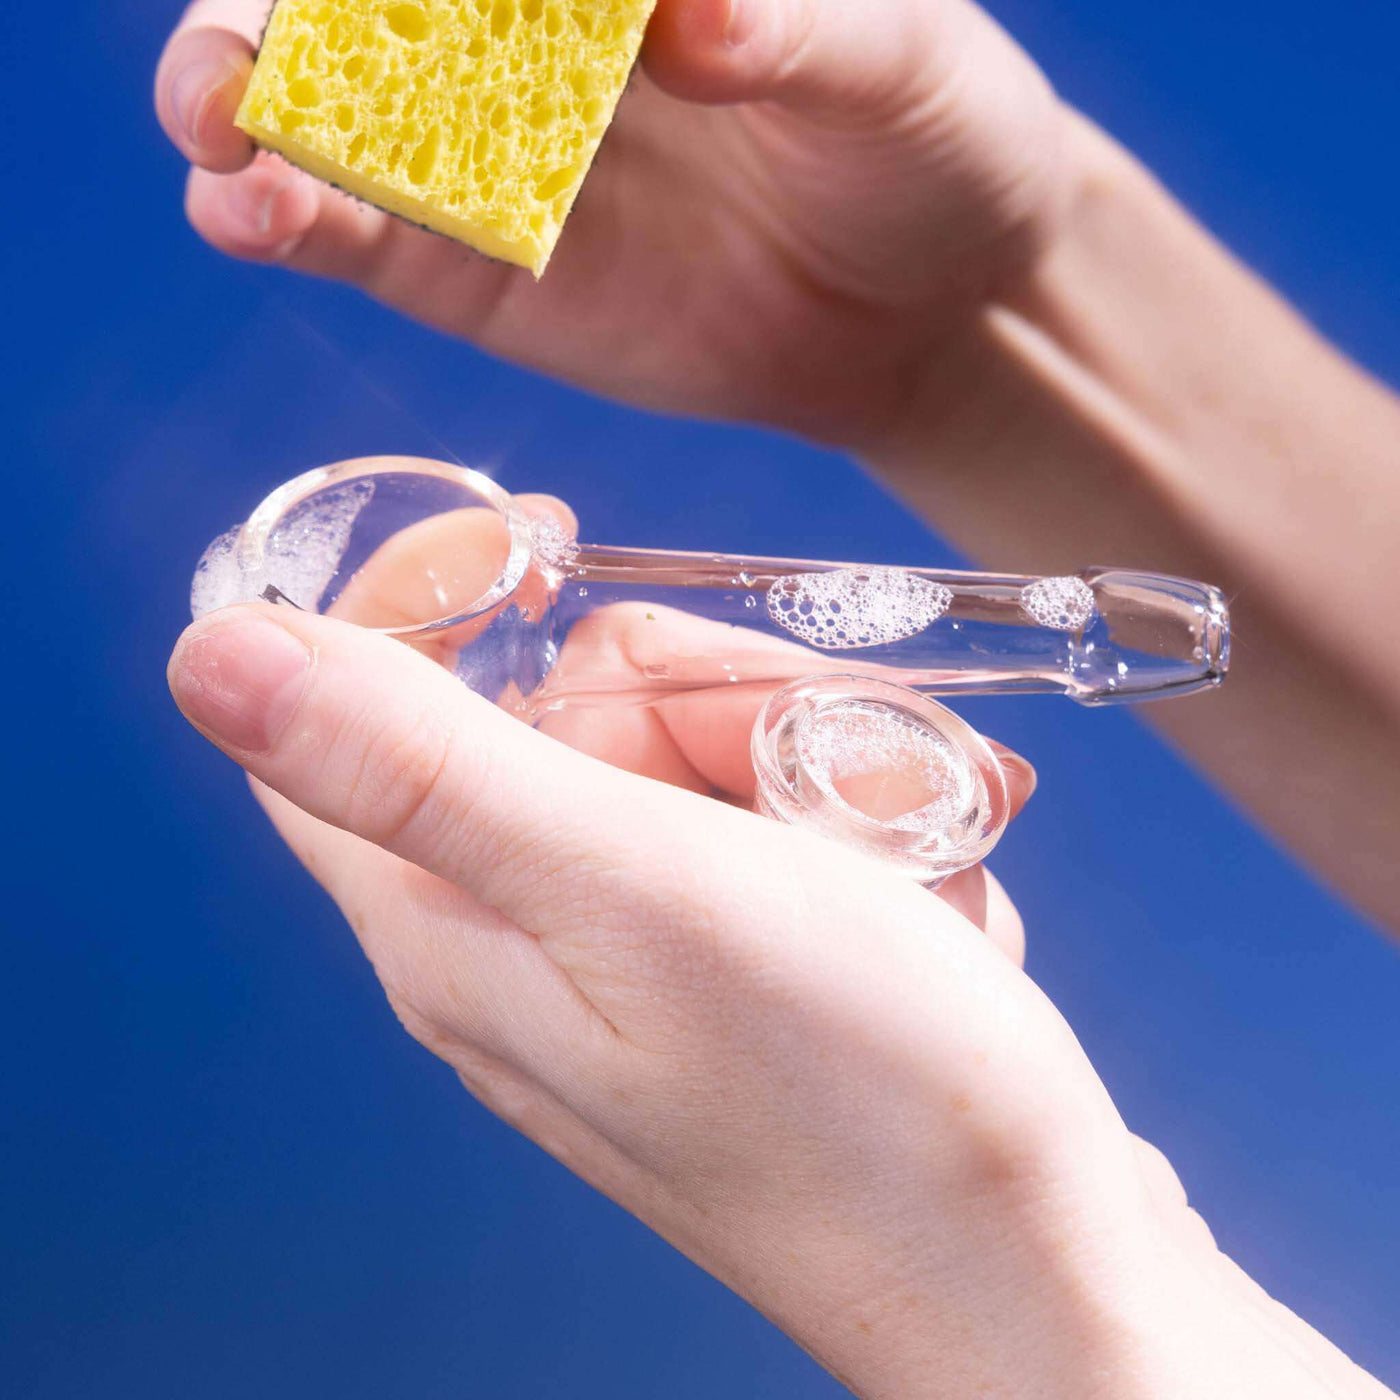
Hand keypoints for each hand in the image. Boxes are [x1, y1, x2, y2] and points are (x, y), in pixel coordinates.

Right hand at [155, 0, 1065, 445]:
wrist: (924, 301)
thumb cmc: (924, 139)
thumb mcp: (894, 59)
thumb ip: (788, 30)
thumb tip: (681, 16)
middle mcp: (522, 33)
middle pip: (353, 4)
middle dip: (274, 17)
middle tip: (241, 54)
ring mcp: (490, 155)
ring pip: (325, 113)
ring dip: (246, 110)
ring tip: (224, 131)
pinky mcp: (483, 273)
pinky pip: (369, 238)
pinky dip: (297, 222)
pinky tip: (253, 212)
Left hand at [165, 604, 1381, 1397]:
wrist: (1040, 1270)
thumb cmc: (858, 1099)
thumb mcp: (636, 892)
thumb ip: (425, 767)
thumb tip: (212, 658)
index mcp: (458, 915)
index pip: (350, 709)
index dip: (423, 598)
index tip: (549, 541)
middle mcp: (537, 927)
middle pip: (574, 702)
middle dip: (721, 697)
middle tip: (829, 779)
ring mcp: (656, 944)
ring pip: (708, 744)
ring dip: (835, 763)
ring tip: (917, 861)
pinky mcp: (755, 956)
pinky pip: (791, 811)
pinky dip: (875, 822)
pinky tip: (936, 898)